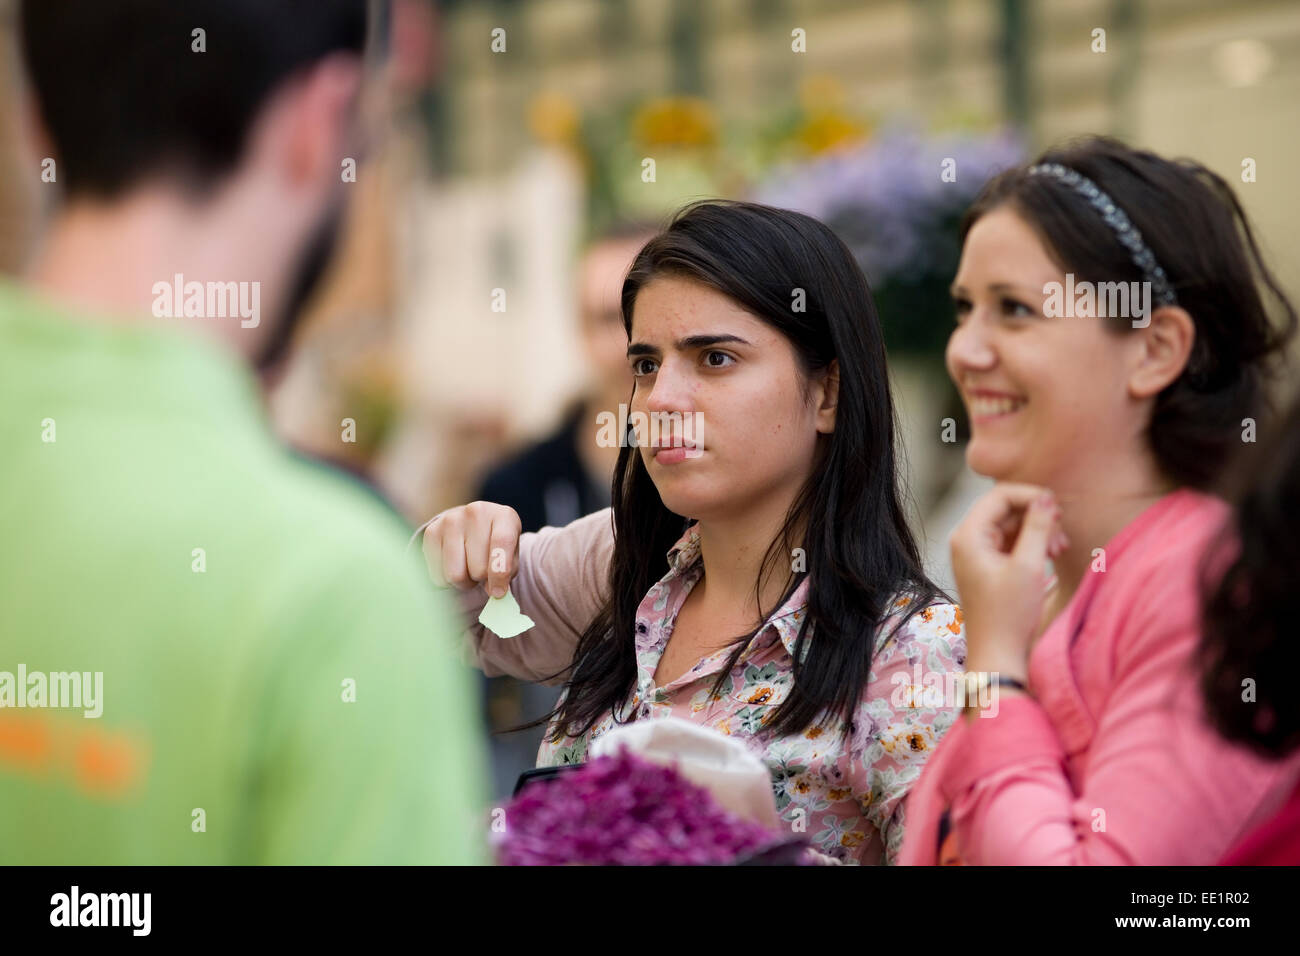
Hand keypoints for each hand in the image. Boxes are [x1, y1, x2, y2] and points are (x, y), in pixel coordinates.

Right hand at [421, 501, 521, 597]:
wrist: (471, 525)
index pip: (502, 543)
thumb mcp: (511, 554)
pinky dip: (446, 581)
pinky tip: (454, 566)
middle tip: (481, 573)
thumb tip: (494, 592)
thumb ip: (507, 573)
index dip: (500, 574)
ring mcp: (451, 519)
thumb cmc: (496, 544)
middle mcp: (476, 512)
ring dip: (464, 582)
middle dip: (481, 579)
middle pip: (478, 568)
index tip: (498, 594)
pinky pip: (437, 575)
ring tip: (468, 570)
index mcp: (504, 516)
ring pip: (455, 575)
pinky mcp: (431, 531)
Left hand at [950, 483, 1068, 675]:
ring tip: (1059, 550)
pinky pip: (1011, 543)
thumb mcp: (1029, 566)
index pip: (1000, 495)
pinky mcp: (988, 566)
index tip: (1058, 509)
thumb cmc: (1009, 615)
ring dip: (1039, 532)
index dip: (1032, 496)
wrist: (998, 656)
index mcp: (968, 536)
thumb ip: (1038, 527)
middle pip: (1006, 509)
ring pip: (1012, 526)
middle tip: (1061, 537)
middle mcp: (967, 540)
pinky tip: (1052, 557)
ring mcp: (976, 553)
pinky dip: (1033, 545)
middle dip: (1038, 517)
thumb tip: (1047, 499)